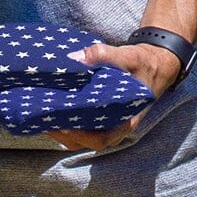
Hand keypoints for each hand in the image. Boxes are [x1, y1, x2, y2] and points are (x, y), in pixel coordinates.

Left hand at [47, 36, 184, 152]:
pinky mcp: (100, 115)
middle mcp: (116, 126)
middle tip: (41, 119)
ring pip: (80, 136)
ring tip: (41, 115)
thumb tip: (75, 58)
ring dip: (60, 129)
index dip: (80, 136)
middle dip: (62, 134)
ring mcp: (107, 123)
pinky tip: (51, 107)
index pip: (101, 139)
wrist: (155, 63)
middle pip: (84, 141)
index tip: (62, 125)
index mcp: (127, 121)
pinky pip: (80, 125)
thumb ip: (104, 55)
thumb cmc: (143, 64)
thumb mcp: (129, 56)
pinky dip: (65, 120)